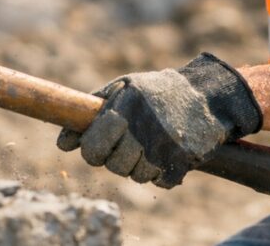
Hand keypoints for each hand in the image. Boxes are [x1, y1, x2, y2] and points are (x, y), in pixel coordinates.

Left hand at [56, 53, 261, 187]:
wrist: (208, 95)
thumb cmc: (158, 91)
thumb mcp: (124, 88)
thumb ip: (92, 112)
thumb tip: (62, 143)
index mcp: (124, 107)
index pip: (91, 147)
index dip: (93, 149)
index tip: (101, 144)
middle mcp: (142, 127)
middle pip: (113, 166)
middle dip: (117, 158)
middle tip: (129, 144)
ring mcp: (163, 146)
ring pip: (135, 177)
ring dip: (140, 166)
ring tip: (150, 144)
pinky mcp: (182, 161)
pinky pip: (159, 182)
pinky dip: (162, 172)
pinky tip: (168, 151)